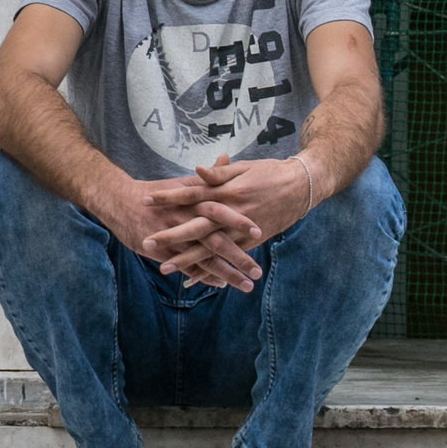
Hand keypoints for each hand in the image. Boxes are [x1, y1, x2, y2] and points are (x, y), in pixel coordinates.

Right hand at [91, 175, 260, 291]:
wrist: (120, 200)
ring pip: (203, 259)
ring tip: (245, 285)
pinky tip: (218, 285)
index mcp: (193, 202)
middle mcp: (186, 220)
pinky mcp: (162, 251)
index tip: (260, 232)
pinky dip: (202, 276)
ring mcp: (174, 237)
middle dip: (238, 257)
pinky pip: (185, 266)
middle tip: (257, 271)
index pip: (220, 212)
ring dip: (225, 273)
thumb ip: (209, 176)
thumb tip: (227, 158)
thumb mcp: (183, 181)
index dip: (239, 222)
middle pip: (216, 241)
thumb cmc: (156, 192)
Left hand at [144, 153, 314, 282]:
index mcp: (227, 191)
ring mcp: (242, 230)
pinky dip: (212, 269)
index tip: (145, 200)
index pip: (191, 194)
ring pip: (210, 248)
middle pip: (195, 226)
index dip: (168, 198)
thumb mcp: (244, 168)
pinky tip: (196, 279)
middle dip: (170, 235)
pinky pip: (228, 259)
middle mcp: (232, 213)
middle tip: (146, 242)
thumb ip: (219, 173)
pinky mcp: (252, 242)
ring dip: (186, 259)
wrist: (301, 187)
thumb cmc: (271, 173)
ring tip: (164, 267)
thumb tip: (196, 171)